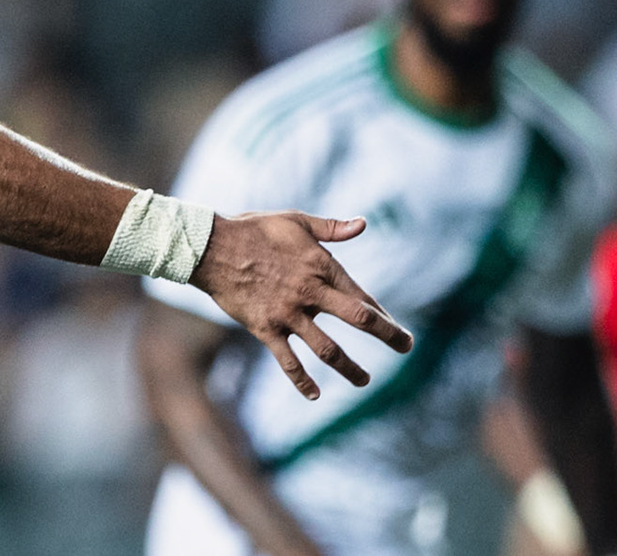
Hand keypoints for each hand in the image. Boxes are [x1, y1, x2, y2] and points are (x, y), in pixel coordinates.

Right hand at [190, 211, 412, 399]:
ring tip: (365, 380)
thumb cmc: (253, 229)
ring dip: (350, 368)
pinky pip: (288, 361)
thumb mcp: (294, 221)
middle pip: (359, 320)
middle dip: (388, 336)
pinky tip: (314, 394)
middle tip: (406, 347)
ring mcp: (287, 314)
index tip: (397, 328)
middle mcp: (309, 293)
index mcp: (320, 266)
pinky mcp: (265, 329)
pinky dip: (302, 380)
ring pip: (328, 349)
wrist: (210, 247)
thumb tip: (364, 224)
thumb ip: (331, 228)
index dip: (383, 315)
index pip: (361, 296)